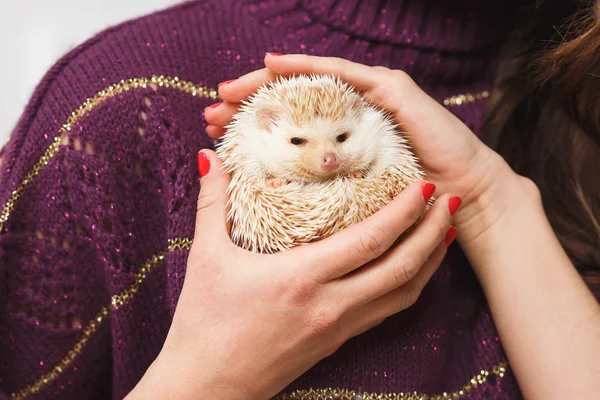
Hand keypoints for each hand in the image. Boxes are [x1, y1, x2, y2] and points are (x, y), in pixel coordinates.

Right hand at [126, 150, 459, 399]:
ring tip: (445, 233)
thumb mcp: (207, 257)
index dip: (404, 213)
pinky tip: (412, 271)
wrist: (207, 387)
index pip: (370, 241)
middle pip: (401, 268)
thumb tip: (209, 157)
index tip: (426, 186)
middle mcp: (330, 305)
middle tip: (452, 201)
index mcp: (301, 278)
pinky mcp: (337, 342)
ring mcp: (338, 328)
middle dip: (432, 232)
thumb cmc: (204, 324)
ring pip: (402, 294)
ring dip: (429, 261)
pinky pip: (385, 311)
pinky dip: (408, 287)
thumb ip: (213, 201)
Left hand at [204, 53, 536, 243]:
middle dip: (249, 106)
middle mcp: (348, 116)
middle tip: (213, 111)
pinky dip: (308, 67)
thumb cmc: (403, 206)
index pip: (285, 129)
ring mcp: (368, 98)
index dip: (249, 129)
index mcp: (335, 142)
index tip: (214, 135)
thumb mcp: (346, 201)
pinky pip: (342, 74)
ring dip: (267, 84)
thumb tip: (267, 198)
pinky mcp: (390, 91)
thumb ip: (313, 194)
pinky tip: (276, 64)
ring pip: (308, 85)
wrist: (457, 201)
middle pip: (290, 104)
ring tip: (231, 90)